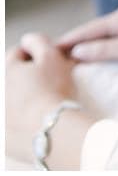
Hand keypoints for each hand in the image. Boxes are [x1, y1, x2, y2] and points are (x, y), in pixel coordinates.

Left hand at [7, 34, 76, 160]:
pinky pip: (14, 122)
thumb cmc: (53, 90)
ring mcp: (1, 115)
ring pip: (14, 99)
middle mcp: (0, 92)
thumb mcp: (51, 56)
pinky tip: (39, 118)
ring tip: (46, 100)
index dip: (35, 52)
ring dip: (26, 96)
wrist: (52, 130)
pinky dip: (24, 118)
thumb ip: (38, 41)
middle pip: (14, 77)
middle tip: (50, 80)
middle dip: (28, 75)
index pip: (17, 52)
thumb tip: (28, 39)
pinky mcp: (4, 137)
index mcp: (7, 71)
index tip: (50, 58)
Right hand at [57, 6, 117, 65]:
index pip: (85, 30)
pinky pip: (114, 37)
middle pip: (92, 31)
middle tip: (54, 58)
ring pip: (103, 34)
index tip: (48, 52)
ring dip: (88, 44)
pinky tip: (99, 54)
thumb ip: (103, 49)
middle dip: (74, 42)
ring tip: (72, 58)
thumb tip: (77, 51)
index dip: (67, 41)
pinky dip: (102, 45)